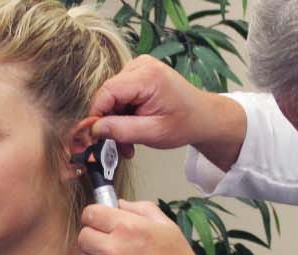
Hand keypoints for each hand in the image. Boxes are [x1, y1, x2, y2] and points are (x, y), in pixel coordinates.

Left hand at [77, 200, 218, 254]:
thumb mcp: (169, 229)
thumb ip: (141, 209)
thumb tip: (120, 205)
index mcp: (128, 229)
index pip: (90, 213)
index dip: (96, 216)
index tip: (101, 222)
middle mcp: (112, 251)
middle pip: (83, 236)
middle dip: (95, 237)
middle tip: (112, 244)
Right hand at [86, 56, 246, 167]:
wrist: (203, 117)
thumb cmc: (186, 123)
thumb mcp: (153, 133)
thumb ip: (122, 131)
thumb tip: (94, 129)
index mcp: (148, 76)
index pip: (107, 93)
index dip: (96, 116)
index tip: (94, 137)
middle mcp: (141, 66)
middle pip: (108, 95)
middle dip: (109, 123)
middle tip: (117, 146)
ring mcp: (138, 68)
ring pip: (111, 98)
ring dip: (115, 122)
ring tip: (128, 142)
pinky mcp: (137, 75)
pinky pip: (119, 96)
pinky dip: (121, 115)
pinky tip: (131, 128)